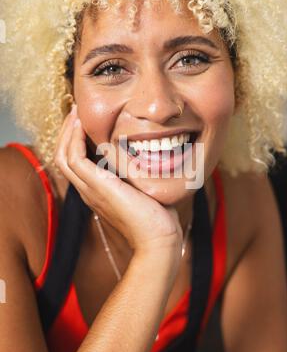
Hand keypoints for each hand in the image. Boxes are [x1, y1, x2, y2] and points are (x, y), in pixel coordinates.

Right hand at [54, 104, 183, 259]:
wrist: (159, 239)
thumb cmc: (158, 219)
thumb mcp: (145, 191)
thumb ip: (139, 175)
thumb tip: (151, 157)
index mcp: (97, 192)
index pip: (76, 163)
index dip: (76, 141)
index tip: (86, 121)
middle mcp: (88, 191)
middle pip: (63, 157)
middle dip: (68, 132)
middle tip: (77, 112)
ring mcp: (89, 190)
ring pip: (63, 155)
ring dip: (68, 132)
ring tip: (76, 113)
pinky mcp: (96, 186)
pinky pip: (74, 157)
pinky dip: (74, 138)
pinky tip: (82, 124)